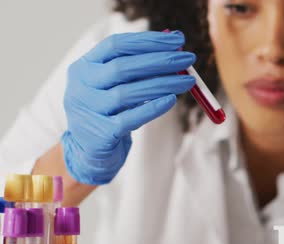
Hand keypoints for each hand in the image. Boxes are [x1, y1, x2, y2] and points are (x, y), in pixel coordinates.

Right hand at [62, 31, 195, 184]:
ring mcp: (89, 109)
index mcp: (85, 66)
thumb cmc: (110, 109)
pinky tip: (171, 100)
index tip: (178, 40)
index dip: (148, 40)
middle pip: (123, 67)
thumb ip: (140, 65)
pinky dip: (153, 108)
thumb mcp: (116, 83)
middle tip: (188, 59)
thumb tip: (175, 44)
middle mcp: (82, 85)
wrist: (88, 149)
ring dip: (163, 84)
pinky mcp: (101, 133)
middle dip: (160, 61)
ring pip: (128, 93)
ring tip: (188, 81)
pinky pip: (131, 118)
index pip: (116, 45)